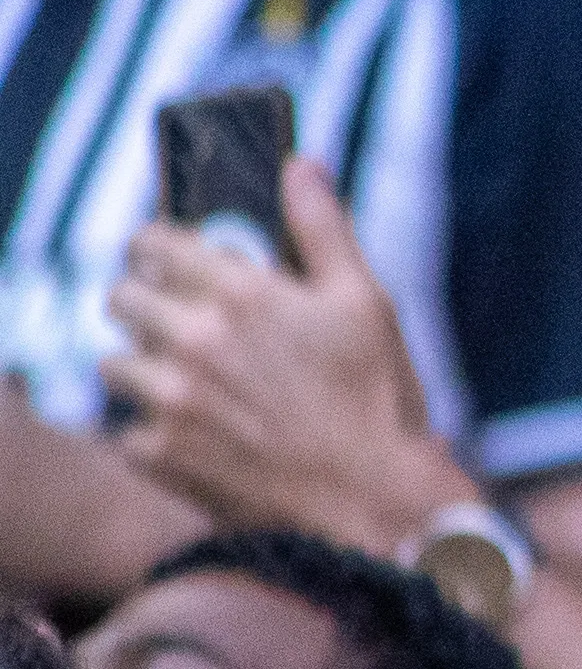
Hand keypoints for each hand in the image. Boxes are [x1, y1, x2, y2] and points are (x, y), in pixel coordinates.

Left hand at [105, 158, 468, 554]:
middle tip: (182, 327)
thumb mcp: (367, 303)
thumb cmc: (378, 399)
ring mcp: (169, 400)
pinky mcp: (159, 454)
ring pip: (115, 365)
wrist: (375, 504)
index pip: (151, 243)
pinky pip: (127, 431)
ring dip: (146, 371)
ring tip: (193, 389)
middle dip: (146, 306)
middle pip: (120, 299)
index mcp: (239, 292)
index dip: (157, 249)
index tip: (169, 262)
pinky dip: (156, 435)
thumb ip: (323, 228)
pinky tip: (202, 440)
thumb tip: (299, 164)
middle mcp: (193, 339)